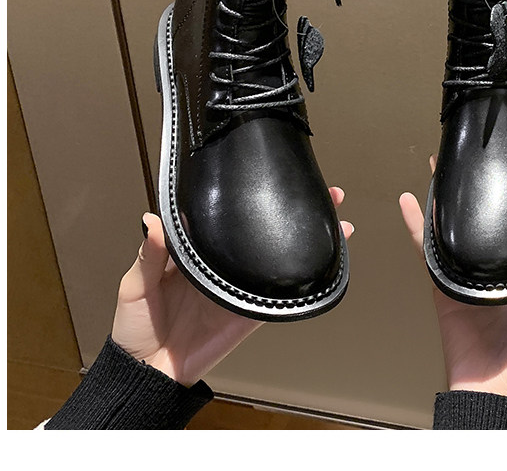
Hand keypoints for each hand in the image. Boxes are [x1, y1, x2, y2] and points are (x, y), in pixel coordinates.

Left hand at [112, 187, 353, 386]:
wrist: (149, 375)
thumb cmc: (135, 328)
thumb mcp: (134, 285)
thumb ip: (148, 255)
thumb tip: (152, 220)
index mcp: (192, 249)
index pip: (222, 212)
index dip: (243, 191)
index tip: (263, 170)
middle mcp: (219, 261)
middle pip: (259, 226)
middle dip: (289, 205)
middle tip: (316, 187)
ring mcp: (238, 284)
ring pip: (277, 252)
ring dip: (305, 234)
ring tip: (334, 214)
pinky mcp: (251, 311)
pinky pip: (280, 292)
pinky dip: (304, 276)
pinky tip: (326, 258)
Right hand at [399, 156, 506, 407]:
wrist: (493, 395)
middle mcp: (504, 269)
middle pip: (490, 218)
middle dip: (482, 188)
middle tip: (476, 158)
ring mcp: (472, 274)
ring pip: (458, 226)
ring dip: (448, 197)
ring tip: (443, 166)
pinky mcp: (445, 283)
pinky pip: (428, 248)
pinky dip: (417, 224)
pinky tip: (410, 201)